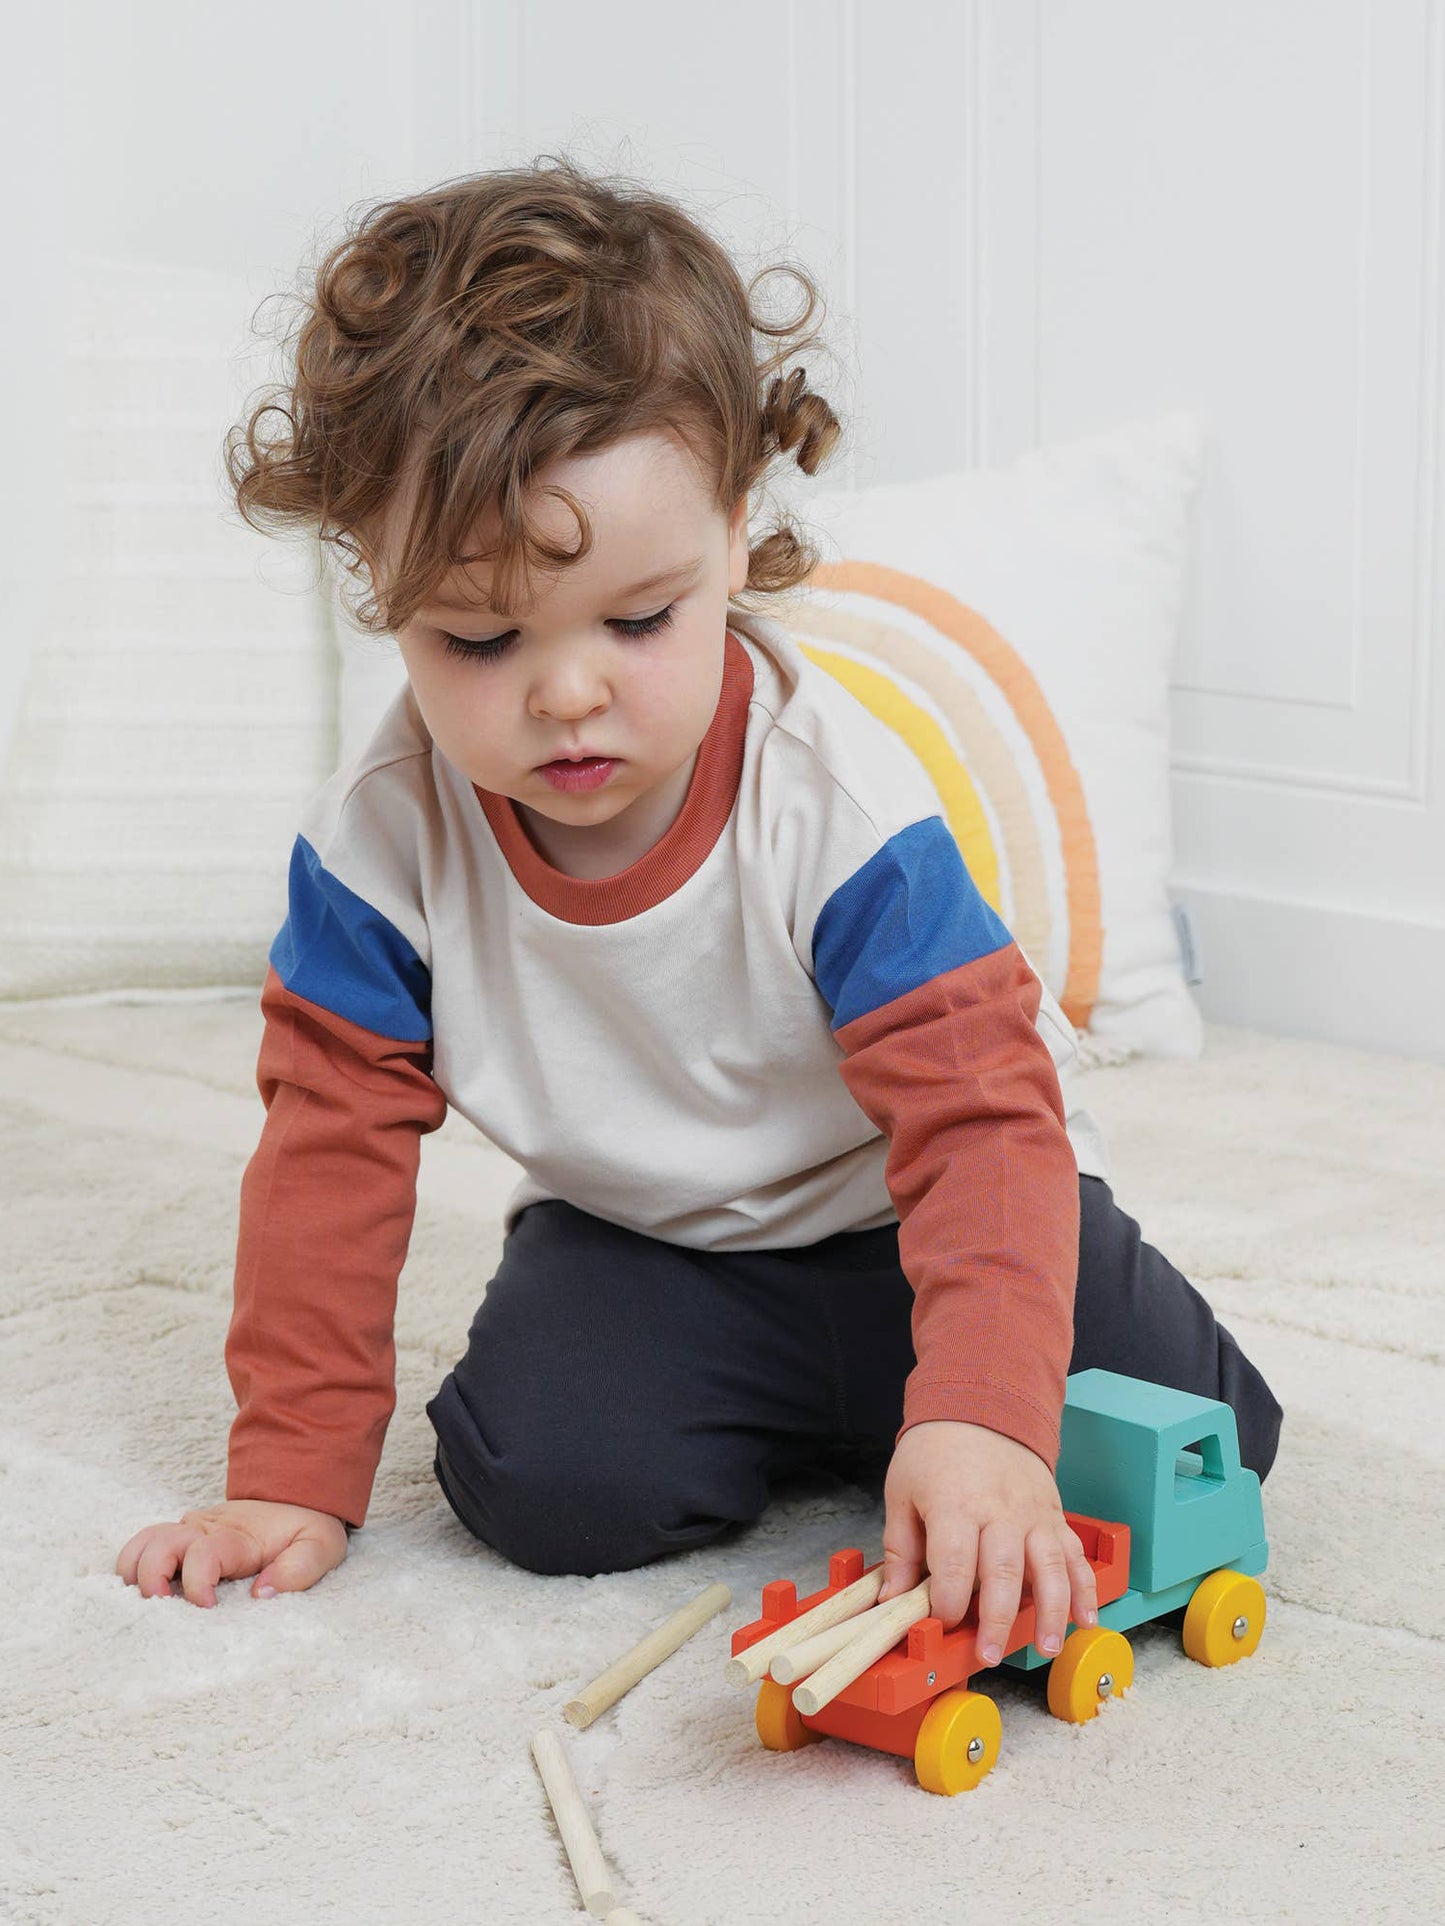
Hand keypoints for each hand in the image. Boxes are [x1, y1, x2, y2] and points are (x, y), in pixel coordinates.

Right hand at [115, 1498, 348, 1607]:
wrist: (296, 1495)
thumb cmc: (305, 1528)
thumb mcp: (321, 1547)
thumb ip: (299, 1570)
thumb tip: (261, 1595)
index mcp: (237, 1536)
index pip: (203, 1554)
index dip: (198, 1584)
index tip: (209, 1608)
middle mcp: (205, 1529)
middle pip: (158, 1544)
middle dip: (150, 1578)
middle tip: (163, 1609)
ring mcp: (188, 1531)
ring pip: (142, 1543)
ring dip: (134, 1573)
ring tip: (147, 1603)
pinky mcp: (179, 1538)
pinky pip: (142, 1548)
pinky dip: (132, 1569)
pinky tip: (141, 1595)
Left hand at [875, 1420, 1098, 1664]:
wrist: (981, 1407)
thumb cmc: (935, 1451)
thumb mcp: (903, 1491)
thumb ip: (901, 1549)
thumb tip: (892, 1600)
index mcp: (955, 1505)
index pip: (955, 1564)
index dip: (948, 1602)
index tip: (942, 1621)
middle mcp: (999, 1511)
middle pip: (1003, 1573)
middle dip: (997, 1620)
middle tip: (989, 1654)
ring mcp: (1033, 1515)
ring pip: (1049, 1568)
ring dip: (1050, 1612)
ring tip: (1045, 1648)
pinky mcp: (1055, 1516)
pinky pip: (1075, 1556)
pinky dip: (1085, 1589)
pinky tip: (1086, 1620)